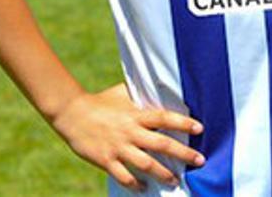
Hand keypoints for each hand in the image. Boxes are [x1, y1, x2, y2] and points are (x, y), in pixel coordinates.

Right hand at [51, 83, 204, 192]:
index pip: (165, 118)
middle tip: (199, 160)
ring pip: (146, 164)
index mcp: (136, 114)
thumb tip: (156, 86)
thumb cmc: (99, 102)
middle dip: (183, 153)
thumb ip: (139, 94)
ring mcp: (118, 147)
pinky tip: (144, 187)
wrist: (71, 113)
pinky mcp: (106, 160)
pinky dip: (135, 184)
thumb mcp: (122, 93)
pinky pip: (123, 176)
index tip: (200, 128)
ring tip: (176, 180)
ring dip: (163, 173)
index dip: (183, 122)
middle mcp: (130, 132)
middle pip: (162, 144)